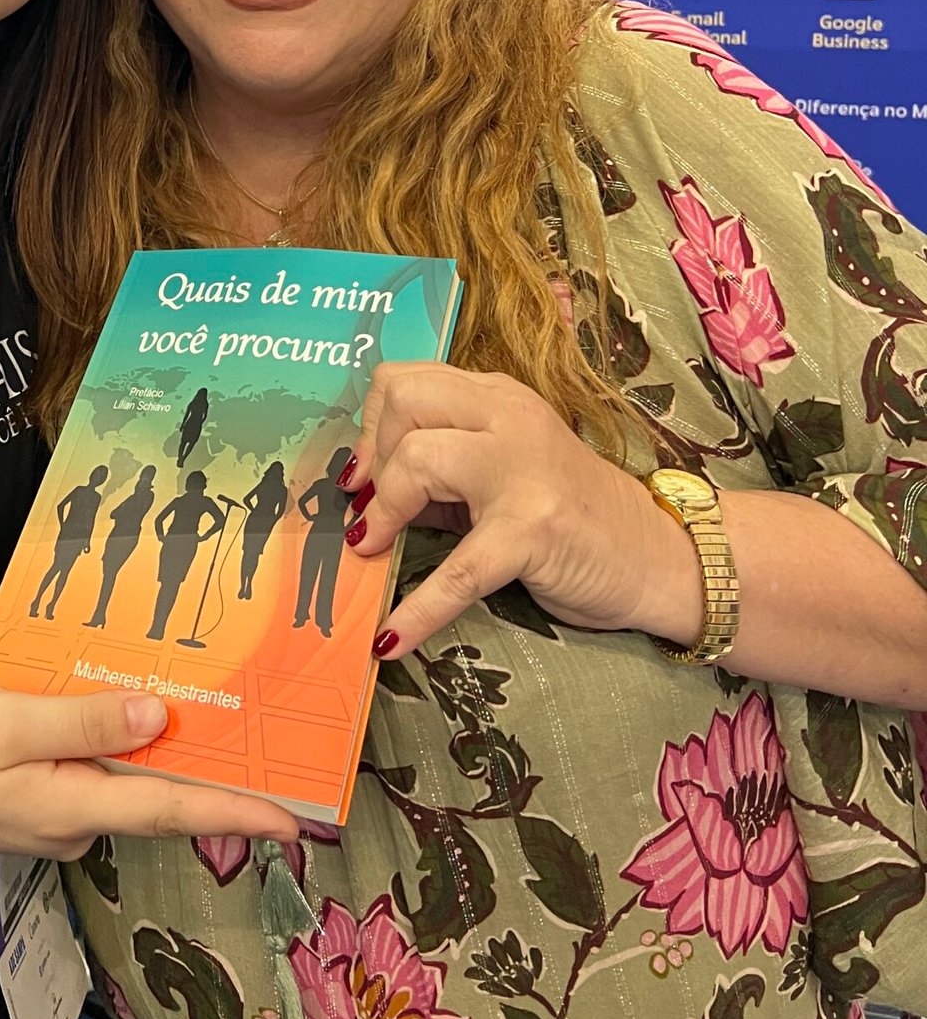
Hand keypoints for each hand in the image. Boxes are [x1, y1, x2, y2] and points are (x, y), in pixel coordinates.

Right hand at [0, 686, 300, 858]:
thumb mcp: (12, 719)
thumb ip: (86, 721)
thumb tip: (160, 719)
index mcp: (74, 806)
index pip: (172, 811)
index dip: (236, 813)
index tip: (292, 819)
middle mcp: (75, 824)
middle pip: (159, 799)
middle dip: (216, 779)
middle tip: (271, 753)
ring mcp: (58, 819)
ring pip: (126, 784)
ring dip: (164, 757)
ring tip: (210, 718)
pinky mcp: (41, 804)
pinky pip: (95, 777)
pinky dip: (119, 750)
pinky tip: (127, 716)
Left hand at [343, 364, 701, 657]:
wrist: (656, 557)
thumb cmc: (571, 514)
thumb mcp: (501, 470)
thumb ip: (442, 469)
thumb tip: (362, 489)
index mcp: (497, 398)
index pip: (404, 380)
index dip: (370, 427)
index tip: (364, 474)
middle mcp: (509, 419)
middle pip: (403, 402)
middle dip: (373, 457)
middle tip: (370, 507)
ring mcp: (522, 471)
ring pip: (417, 460)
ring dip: (381, 514)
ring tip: (374, 548)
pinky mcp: (533, 532)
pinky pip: (457, 572)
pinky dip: (416, 610)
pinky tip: (391, 638)